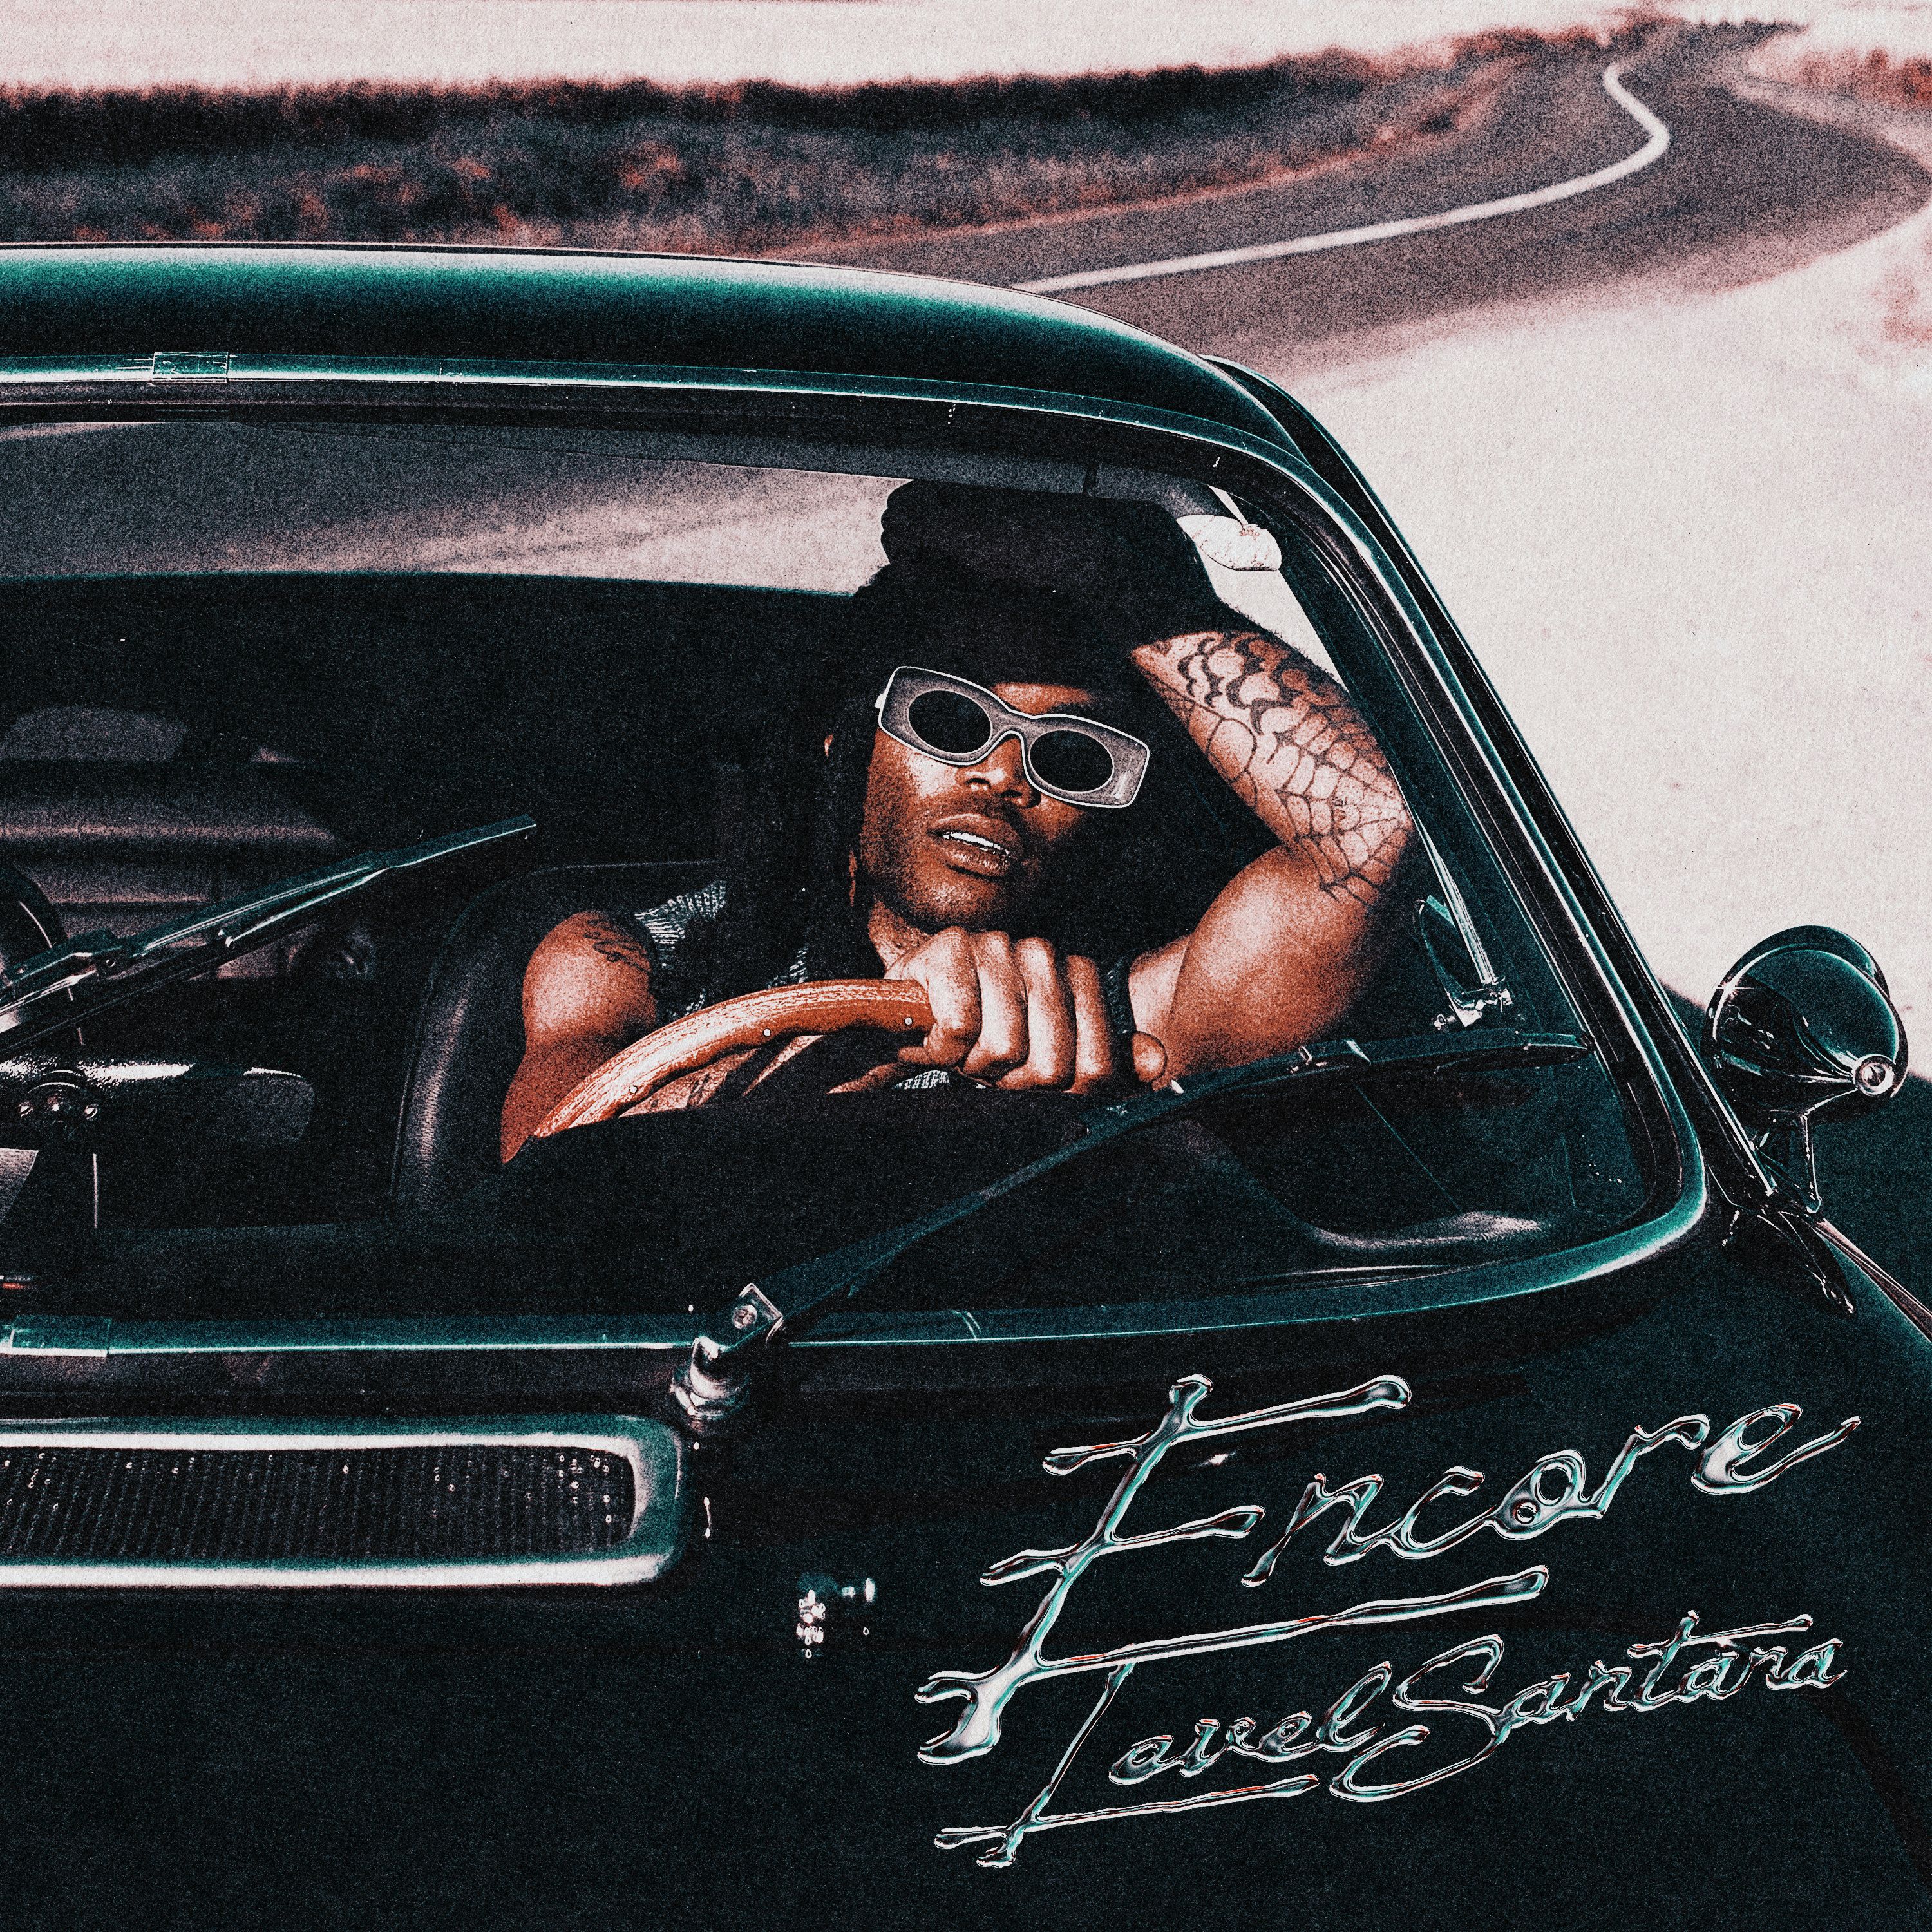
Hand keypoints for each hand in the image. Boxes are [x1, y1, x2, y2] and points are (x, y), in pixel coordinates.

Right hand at [884, 929, 1162, 1092]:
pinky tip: (935, 1029)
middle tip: (987, 1064)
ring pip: (1004, 1046)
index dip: (1055, 1089)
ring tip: (963, 1045)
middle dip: (1012, 1080)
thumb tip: (1156, 1062)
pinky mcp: (951, 947)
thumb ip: (1101, 1060)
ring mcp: (997, 944)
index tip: (1026, 1077)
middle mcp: (1042, 953)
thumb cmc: (977, 1041)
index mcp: (1076, 976)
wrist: (900, 1022)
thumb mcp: (1043, 1059)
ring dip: (973, 1063)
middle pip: (1052, 1064)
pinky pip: (960, 1027)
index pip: (1093, 1066)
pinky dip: (942, 1046)